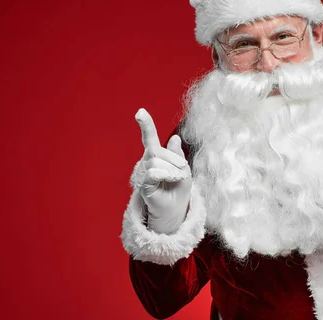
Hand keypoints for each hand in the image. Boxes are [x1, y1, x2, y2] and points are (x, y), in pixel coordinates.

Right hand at [132, 108, 191, 233]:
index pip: (149, 138)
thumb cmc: (179, 189)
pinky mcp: (143, 184)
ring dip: (172, 170)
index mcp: (156, 156)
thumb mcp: (183, 168)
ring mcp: (143, 173)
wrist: (176, 210)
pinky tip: (173, 179)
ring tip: (176, 180)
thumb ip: (177, 154)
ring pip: (156, 160)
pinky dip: (166, 174)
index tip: (140, 112)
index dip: (146, 125)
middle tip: (182, 173)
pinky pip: (152, 172)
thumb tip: (175, 138)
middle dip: (174, 160)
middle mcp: (147, 162)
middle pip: (157, 150)